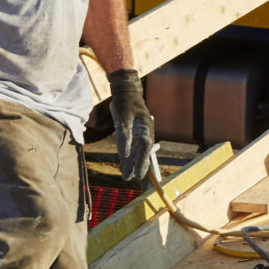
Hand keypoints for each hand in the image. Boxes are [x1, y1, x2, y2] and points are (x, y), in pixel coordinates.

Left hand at [106, 69, 155, 184]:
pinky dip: (128, 154)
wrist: (126, 90)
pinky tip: (123, 162)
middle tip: (127, 178)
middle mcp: (146, 132)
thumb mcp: (122, 119)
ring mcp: (140, 132)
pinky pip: (132, 145)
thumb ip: (124, 137)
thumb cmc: (124, 103)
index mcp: (146, 130)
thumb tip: (123, 155)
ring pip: (136, 150)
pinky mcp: (134, 130)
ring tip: (124, 174)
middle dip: (135, 166)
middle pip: (141, 153)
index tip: (137, 175)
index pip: (145, 151)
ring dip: (131, 161)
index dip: (141, 164)